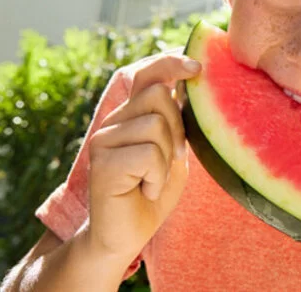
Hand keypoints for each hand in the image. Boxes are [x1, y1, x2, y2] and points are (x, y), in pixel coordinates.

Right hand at [85, 54, 201, 264]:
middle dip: (178, 128)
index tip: (198, 66)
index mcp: (131, 114)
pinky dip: (156, 177)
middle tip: (170, 161)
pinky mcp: (102, 161)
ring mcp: (104, 139)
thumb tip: (193, 83)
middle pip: (159, 95)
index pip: (147, 74)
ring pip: (156, 125)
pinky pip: (149, 154)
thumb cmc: (152, 193)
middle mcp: (114, 121)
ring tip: (152, 180)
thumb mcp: (172, 151)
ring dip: (166, 159)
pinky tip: (143, 190)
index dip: (171, 62)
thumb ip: (178, 120)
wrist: (125, 236)